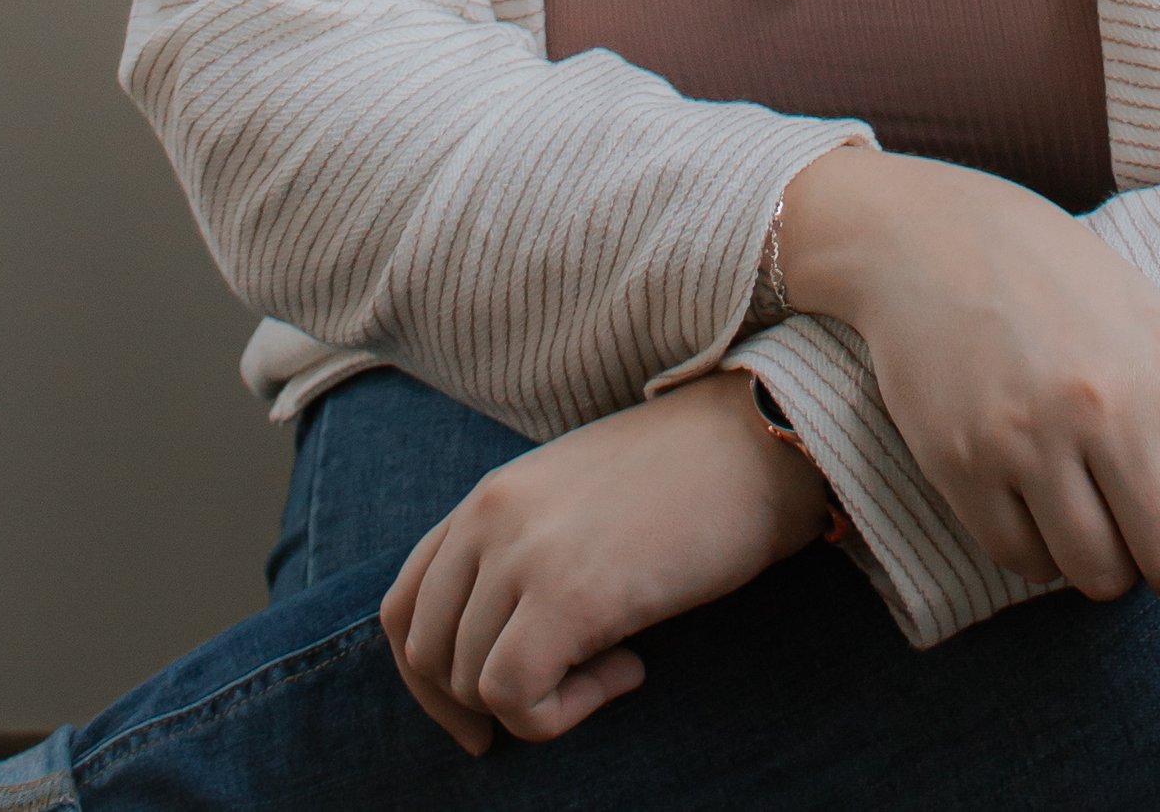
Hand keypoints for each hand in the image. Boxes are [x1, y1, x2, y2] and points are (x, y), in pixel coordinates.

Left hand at [380, 369, 829, 753]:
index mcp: (488, 498)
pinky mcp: (568, 594)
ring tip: (615, 662)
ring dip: (539, 702)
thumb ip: (524, 548)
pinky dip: (560, 714)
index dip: (428, 681)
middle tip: (560, 697)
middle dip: (479, 704)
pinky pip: (515, 696)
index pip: (402, 608)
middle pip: (428, 656)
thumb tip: (501, 639)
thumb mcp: (576, 499)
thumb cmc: (684, 475)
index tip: (477, 717)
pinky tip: (627, 669)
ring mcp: (524, 553)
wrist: (757, 442)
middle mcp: (489, 519)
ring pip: (471, 681)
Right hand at [780, 146, 1159, 602]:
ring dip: (1106, 561)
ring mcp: (1026, 440)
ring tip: (1092, 507)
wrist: (928, 237)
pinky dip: (1040, 549)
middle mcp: (1101, 407)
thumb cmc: (1056, 280)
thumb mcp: (1147, 322)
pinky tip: (1034, 496)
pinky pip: (1025, 563)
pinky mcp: (960, 466)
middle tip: (1154, 530)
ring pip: (1098, 577)